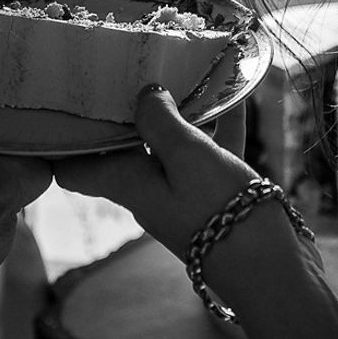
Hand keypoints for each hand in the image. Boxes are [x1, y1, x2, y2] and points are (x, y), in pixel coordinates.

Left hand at [53, 85, 259, 260]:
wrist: (275, 273)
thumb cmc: (222, 213)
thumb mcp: (188, 157)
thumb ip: (161, 121)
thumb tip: (144, 94)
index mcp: (128, 184)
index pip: (75, 170)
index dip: (62, 141)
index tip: (64, 102)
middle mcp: (149, 190)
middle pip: (124, 148)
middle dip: (127, 110)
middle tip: (130, 65)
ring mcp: (184, 194)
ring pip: (171, 146)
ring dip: (177, 112)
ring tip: (184, 68)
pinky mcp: (218, 196)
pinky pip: (212, 151)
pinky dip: (218, 124)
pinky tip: (234, 93)